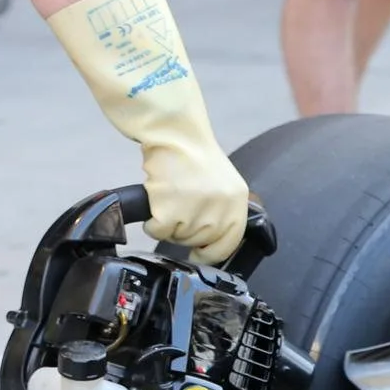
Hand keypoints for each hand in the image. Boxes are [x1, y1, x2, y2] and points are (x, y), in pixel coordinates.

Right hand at [141, 139, 249, 265]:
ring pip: (177, 238)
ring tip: (168, 199)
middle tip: (177, 210)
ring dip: (168, 225)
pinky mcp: (169, 213)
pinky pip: (158, 232)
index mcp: (236, 203)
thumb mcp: (223, 183)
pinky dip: (153, 223)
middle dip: (185, 232)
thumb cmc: (193, 154)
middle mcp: (220, 212)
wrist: (174, 134)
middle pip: (199, 241)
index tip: (199, 255)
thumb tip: (213, 236)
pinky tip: (156, 204)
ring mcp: (195, 214)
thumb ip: (223, 209)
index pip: (229, 243)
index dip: (212, 253)